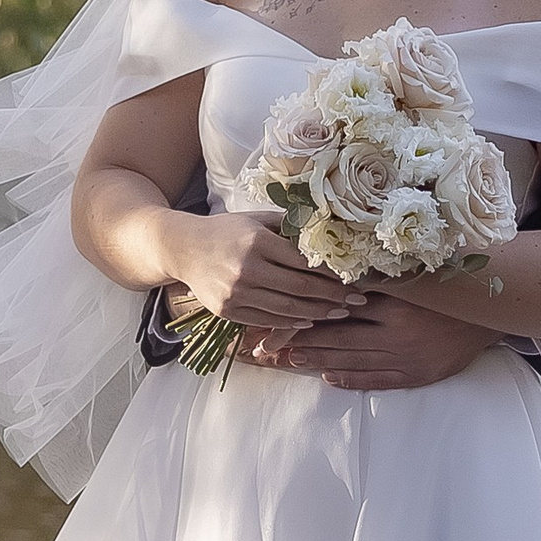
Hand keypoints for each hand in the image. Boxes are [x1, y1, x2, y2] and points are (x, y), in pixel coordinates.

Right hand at [167, 211, 354, 338]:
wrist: (184, 248)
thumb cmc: (227, 231)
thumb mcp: (257, 219)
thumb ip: (290, 226)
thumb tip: (329, 234)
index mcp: (257, 241)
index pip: (305, 262)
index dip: (333, 273)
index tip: (354, 277)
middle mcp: (246, 269)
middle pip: (301, 288)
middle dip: (334, 296)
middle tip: (357, 299)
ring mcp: (236, 293)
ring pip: (287, 309)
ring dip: (318, 313)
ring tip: (340, 311)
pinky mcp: (228, 311)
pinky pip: (268, 320)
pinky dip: (292, 322)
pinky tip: (310, 319)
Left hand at [288, 286, 487, 391]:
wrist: (490, 313)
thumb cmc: (448, 287)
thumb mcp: (414, 274)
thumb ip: (379, 275)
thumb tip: (335, 271)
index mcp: (396, 301)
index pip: (341, 308)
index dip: (309, 313)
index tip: (281, 314)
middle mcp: (398, 331)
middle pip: (340, 338)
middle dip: (303, 341)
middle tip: (272, 346)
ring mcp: (407, 357)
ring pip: (352, 361)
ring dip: (319, 361)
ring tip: (292, 359)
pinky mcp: (417, 375)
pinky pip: (377, 380)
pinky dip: (351, 379)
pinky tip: (329, 378)